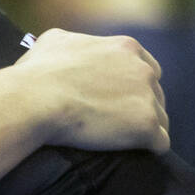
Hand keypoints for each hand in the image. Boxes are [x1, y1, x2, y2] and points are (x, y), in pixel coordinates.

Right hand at [18, 28, 169, 153]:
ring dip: (145, 129)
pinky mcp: (146, 125)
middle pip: (156, 93)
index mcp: (126, 48)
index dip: (132, 86)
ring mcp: (147, 98)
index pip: (146, 67)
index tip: (117, 99)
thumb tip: (65, 47)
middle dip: (140, 106)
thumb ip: (72, 42)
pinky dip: (148, 148)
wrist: (34, 100)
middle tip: (118, 122)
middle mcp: (143, 70)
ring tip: (123, 142)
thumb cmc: (36, 73)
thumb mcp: (53, 41)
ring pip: (160, 118)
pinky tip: (134, 153)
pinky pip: (160, 143)